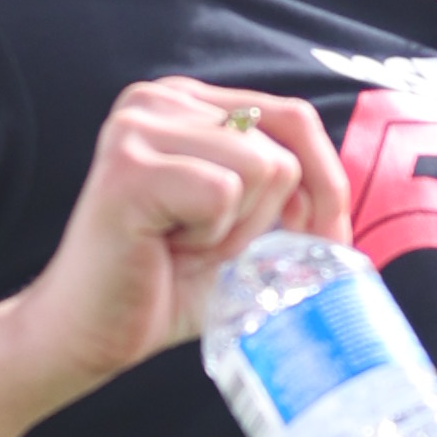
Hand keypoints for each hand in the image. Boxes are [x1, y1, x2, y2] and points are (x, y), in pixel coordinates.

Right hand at [7, 78, 351, 399]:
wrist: (85, 337)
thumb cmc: (163, 288)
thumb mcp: (242, 230)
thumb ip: (287, 198)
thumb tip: (351, 202)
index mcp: (187, 103)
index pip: (293, 118)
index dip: (324, 184)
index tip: (319, 237)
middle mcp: (158, 99)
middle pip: (285, 143)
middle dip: (273, 216)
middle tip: (213, 250)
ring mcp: (138, 126)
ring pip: (263, 167)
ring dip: (238, 231)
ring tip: (187, 247)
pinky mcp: (128, 167)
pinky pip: (224, 194)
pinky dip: (211, 238)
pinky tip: (167, 249)